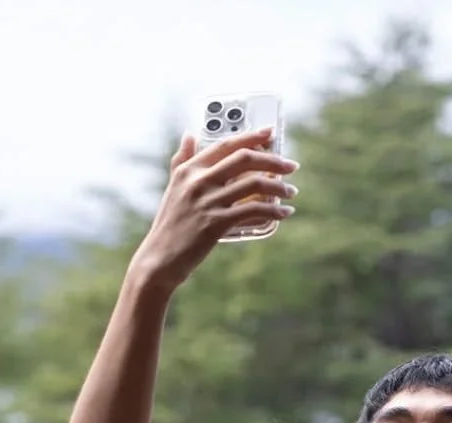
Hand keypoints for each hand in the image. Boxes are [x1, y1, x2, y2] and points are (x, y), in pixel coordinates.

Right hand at [131, 128, 297, 290]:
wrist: (159, 260)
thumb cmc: (169, 226)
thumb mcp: (173, 188)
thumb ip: (182, 160)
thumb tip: (189, 134)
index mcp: (189, 169)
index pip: (225, 144)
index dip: (251, 136)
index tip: (270, 133)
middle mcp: (198, 181)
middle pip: (244, 159)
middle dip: (274, 160)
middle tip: (292, 166)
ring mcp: (207, 202)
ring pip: (253, 184)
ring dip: (279, 188)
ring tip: (291, 192)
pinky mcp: (215, 225)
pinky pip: (252, 211)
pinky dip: (273, 211)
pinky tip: (284, 214)